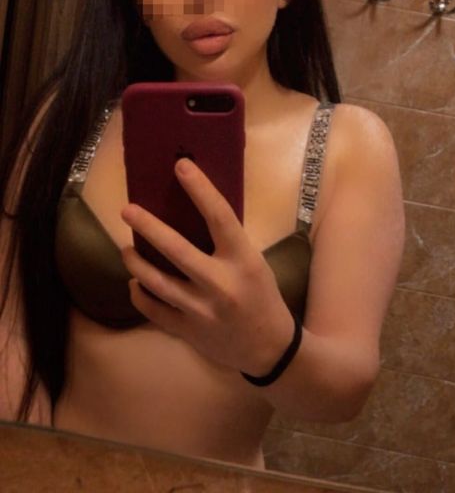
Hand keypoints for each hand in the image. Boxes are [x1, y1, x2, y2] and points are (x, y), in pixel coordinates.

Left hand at [120, 157, 294, 376]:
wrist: (269, 348)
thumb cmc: (262, 296)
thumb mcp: (254, 264)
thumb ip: (226, 244)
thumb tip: (191, 214)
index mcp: (243, 260)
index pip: (220, 217)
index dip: (200, 189)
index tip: (181, 166)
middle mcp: (220, 284)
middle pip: (176, 250)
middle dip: (148, 227)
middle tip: (127, 210)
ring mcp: (201, 310)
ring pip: (156, 282)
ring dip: (135, 262)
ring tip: (125, 248)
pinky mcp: (188, 330)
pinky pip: (153, 310)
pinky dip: (140, 294)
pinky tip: (135, 282)